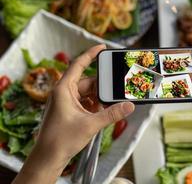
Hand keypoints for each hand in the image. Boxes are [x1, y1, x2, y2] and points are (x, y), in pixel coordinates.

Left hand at [13, 45, 134, 183]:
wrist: (49, 157)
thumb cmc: (61, 140)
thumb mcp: (91, 124)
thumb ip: (112, 114)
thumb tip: (129, 106)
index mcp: (63, 89)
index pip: (78, 64)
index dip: (90, 54)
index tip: (102, 47)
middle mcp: (64, 92)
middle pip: (88, 82)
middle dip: (102, 88)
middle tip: (115, 92)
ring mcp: (66, 101)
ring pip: (88, 93)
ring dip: (99, 100)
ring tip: (109, 107)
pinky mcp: (70, 110)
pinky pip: (86, 102)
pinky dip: (95, 106)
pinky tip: (102, 113)